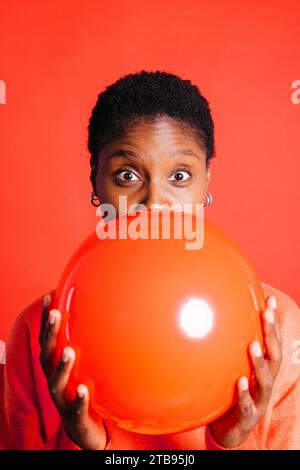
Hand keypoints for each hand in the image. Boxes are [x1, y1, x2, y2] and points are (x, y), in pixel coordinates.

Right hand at [39, 292, 107, 449]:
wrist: (84, 427)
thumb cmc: (83, 388)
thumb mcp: (84, 363)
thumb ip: (88, 342)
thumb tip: (103, 310)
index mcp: (55, 365)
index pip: (48, 339)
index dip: (47, 319)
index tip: (50, 296)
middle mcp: (54, 379)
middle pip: (47, 354)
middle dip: (50, 334)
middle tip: (55, 314)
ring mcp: (63, 398)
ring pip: (56, 381)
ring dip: (62, 365)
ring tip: (69, 351)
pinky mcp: (75, 415)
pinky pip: (77, 407)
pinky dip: (80, 398)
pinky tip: (85, 389)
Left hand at [209, 295, 281, 447]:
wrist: (229, 431)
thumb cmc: (231, 394)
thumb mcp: (233, 369)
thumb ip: (228, 349)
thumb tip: (212, 319)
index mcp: (264, 370)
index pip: (272, 343)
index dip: (273, 323)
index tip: (269, 301)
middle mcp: (265, 382)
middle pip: (275, 356)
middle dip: (271, 334)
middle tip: (266, 313)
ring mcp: (258, 400)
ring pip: (265, 380)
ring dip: (260, 362)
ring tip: (254, 345)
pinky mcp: (246, 416)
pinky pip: (246, 405)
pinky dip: (244, 393)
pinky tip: (240, 380)